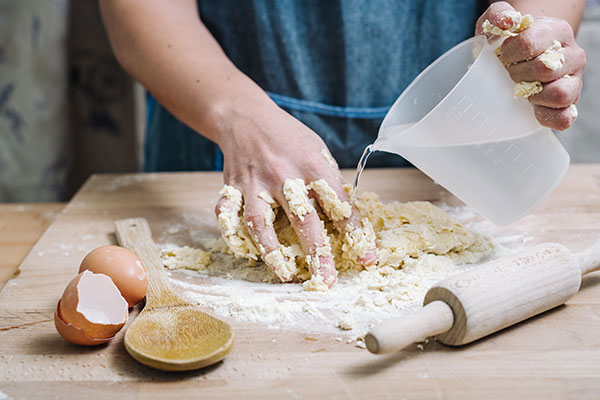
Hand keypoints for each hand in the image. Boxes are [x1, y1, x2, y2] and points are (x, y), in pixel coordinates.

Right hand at [213, 96, 376, 286]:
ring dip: (272, 253)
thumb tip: (349, 220)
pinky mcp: (232, 187)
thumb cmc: (288, 138)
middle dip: (316, 253)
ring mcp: (255, 182)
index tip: (366, 257)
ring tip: (285, 274)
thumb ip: (330, 184)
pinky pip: (228, 216)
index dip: (354, 232)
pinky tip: (247, 252)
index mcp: (313, 165)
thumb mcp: (318, 152)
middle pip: (302, 219)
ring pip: (260, 223)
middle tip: (326, 280)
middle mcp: (283, 174)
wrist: (246, 118)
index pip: (338, 203)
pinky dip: (234, 237)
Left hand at [476, 1, 585, 129]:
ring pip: (560, 93)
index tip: (503, 56)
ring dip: (534, 95)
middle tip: (510, 74)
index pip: (529, 43)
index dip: (509, 53)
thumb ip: (498, 14)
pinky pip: (564, 118)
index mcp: (556, 31)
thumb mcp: (494, 24)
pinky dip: (546, 116)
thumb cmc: (504, 44)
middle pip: (545, 69)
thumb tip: (508, 22)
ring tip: (523, 90)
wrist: (512, 63)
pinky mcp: (570, 105)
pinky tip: (532, 108)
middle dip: (518, 74)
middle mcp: (572, 55)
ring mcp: (574, 81)